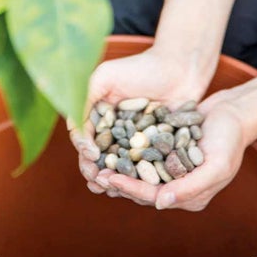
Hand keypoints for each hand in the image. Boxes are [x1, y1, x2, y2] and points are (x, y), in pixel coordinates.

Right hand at [66, 46, 211, 197]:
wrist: (180, 68)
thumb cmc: (141, 68)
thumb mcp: (104, 77)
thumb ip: (84, 100)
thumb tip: (76, 133)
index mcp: (99, 116)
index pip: (84, 138)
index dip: (84, 150)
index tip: (92, 156)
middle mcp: (114, 131)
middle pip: (99, 157)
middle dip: (95, 171)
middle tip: (98, 181)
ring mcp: (134, 142)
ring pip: (119, 167)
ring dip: (113, 180)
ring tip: (112, 189)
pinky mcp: (155, 149)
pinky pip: (144, 168)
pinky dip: (137, 179)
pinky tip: (135, 187)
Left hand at [96, 85, 253, 210]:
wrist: (233, 112)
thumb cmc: (229, 139)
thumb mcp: (217, 165)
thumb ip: (191, 187)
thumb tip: (161, 203)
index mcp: (191, 197)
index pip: (154, 197)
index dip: (129, 189)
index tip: (108, 178)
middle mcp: (179, 187)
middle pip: (142, 189)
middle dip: (118, 182)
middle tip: (93, 173)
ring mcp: (172, 169)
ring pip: (139, 174)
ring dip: (118, 169)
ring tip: (95, 163)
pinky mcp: (166, 151)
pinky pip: (142, 156)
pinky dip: (126, 153)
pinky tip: (108, 145)